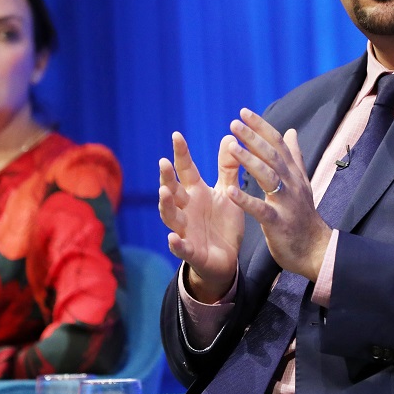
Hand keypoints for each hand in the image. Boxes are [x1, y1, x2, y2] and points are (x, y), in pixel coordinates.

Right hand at [159, 131, 244, 301]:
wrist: (227, 258)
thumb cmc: (223, 222)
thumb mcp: (227, 192)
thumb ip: (227, 168)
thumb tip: (229, 136)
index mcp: (195, 192)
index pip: (185, 170)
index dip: (181, 153)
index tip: (176, 135)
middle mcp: (186, 209)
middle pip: (173, 191)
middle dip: (167, 178)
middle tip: (164, 162)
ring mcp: (186, 230)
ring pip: (171, 216)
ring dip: (166, 205)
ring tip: (164, 192)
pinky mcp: (191, 251)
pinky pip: (182, 247)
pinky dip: (176, 244)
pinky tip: (172, 238)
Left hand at [225, 108, 331, 280]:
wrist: (316, 249)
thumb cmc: (304, 216)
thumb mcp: (301, 182)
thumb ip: (294, 156)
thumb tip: (290, 131)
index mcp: (292, 173)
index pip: (277, 143)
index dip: (261, 127)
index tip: (243, 111)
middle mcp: (291, 183)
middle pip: (272, 155)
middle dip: (253, 138)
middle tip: (235, 123)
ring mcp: (286, 202)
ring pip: (268, 177)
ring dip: (250, 161)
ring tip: (231, 148)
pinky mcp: (278, 222)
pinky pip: (261, 209)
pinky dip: (246, 200)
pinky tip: (229, 192)